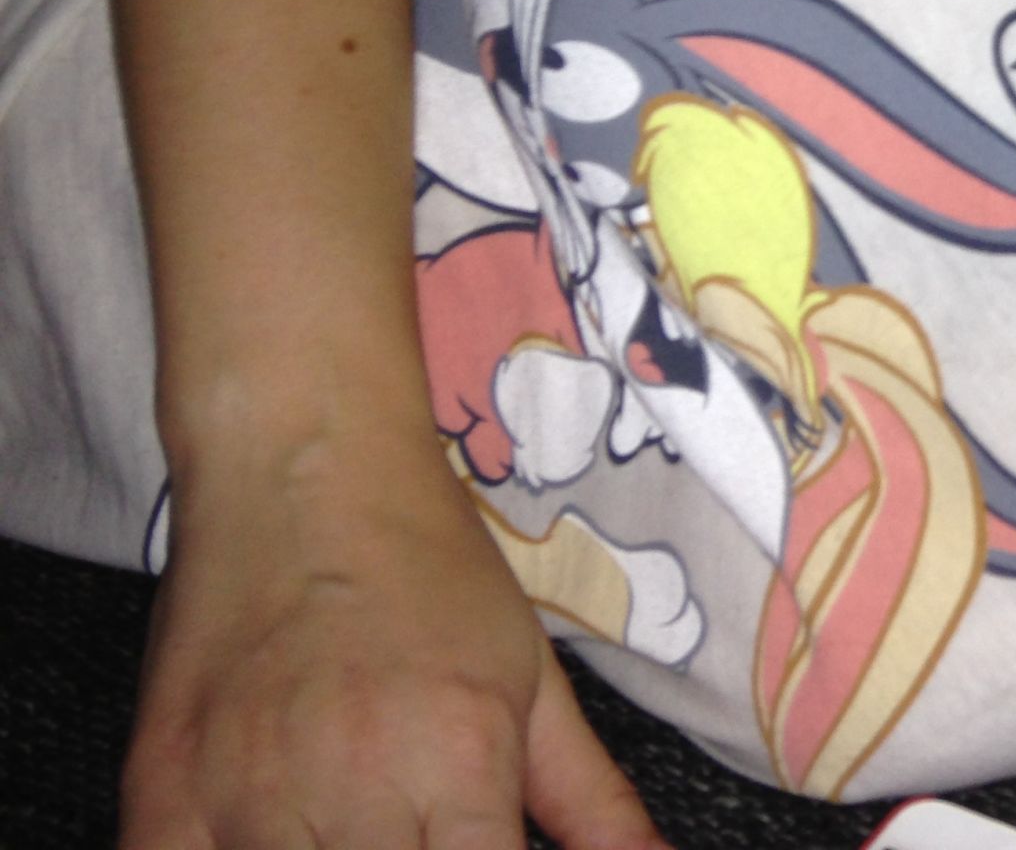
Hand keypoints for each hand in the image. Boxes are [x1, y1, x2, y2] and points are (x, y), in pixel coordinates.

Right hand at [118, 433, 670, 849]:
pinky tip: (276, 837)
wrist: (303, 467)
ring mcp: (244, 799)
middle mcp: (354, 789)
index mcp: (459, 760)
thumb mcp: (532, 677)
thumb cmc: (428, 565)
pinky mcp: (158, 800)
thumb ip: (592, 800)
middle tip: (422, 827)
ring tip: (360, 823)